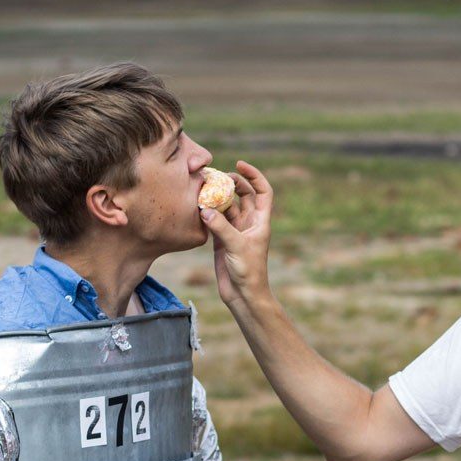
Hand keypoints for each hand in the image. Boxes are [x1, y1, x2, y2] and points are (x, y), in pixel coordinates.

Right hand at [199, 160, 273, 307]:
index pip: (263, 191)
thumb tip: (204, 208)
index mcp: (261, 221)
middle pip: (243, 194)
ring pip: (227, 206)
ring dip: (217, 197)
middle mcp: (249, 223)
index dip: (254, 175)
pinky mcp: (222, 240)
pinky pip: (215, 219)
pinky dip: (207, 212)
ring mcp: (235, 231)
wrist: (243, 295)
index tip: (239, 165)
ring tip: (203, 188)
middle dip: (232, 183)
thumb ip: (220, 226)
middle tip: (216, 177)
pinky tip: (197, 206)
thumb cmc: (248, 272)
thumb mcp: (236, 246)